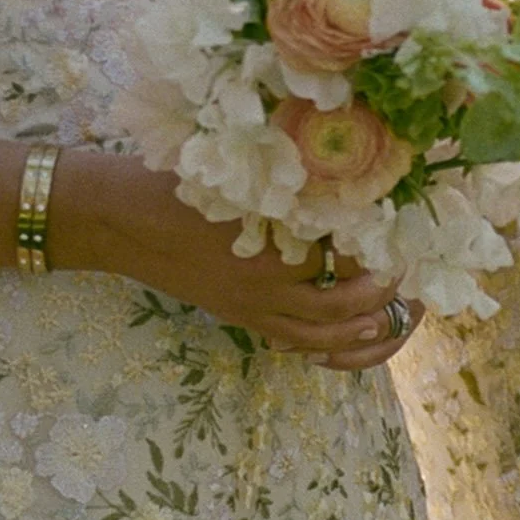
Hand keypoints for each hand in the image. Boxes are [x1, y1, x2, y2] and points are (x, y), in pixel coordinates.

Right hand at [57, 150, 413, 369]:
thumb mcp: (231, 174)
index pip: (339, 255)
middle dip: (379, 296)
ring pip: (319, 335)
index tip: (400, 233)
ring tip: (387, 313)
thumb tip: (338, 175)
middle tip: (405, 276)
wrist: (114, 218)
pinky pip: (291, 342)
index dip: (375, 248)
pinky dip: (325, 344)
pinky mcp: (239, 317)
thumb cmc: (169, 183)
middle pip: (339, 304)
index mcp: (266, 243)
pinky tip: (347, 335)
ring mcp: (251, 307)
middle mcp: (264, 284)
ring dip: (359, 329)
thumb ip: (283, 181)